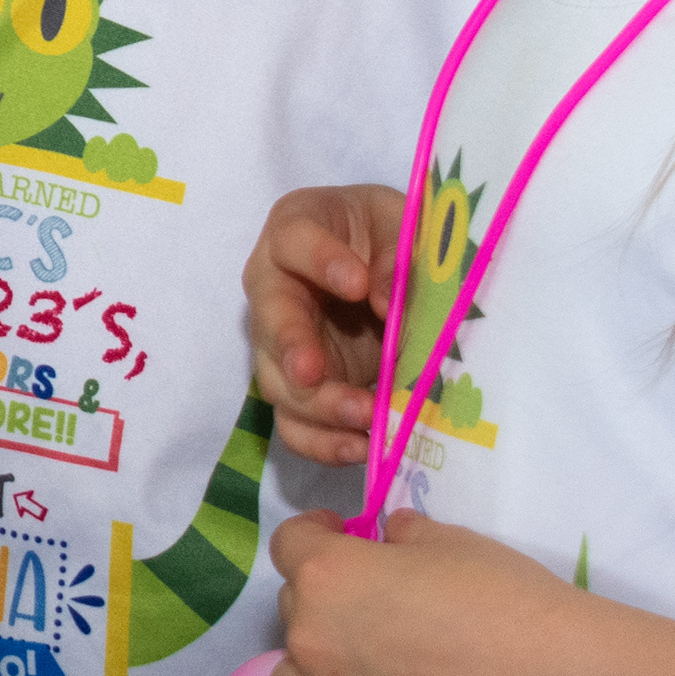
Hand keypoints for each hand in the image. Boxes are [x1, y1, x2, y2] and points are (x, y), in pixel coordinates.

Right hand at [243, 184, 399, 465]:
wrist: (390, 270)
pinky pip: (296, 424)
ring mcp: (282, 344)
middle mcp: (274, 287)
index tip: (357, 284)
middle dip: (292, 347)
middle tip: (314, 372)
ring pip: (279, 381)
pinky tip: (363, 449)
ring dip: (319, 405)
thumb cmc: (392, 235)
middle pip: (270, 318)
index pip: (294, 241)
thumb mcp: (404, 225)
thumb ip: (398, 253)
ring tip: (366, 417)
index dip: (319, 262)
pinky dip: (325, 443)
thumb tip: (385, 299)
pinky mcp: (302, 389)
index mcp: (296, 229)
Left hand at [269, 507, 579, 675]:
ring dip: (315, 674)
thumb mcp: (454, 542)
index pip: (290, 542)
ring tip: (360, 675)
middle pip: (293, 612)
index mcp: (327, 575)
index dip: (313, 533)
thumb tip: (391, 536)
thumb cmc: (505, 598)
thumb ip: (406, 535)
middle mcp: (311, 639)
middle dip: (325, 604)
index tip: (339, 533)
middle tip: (375, 612)